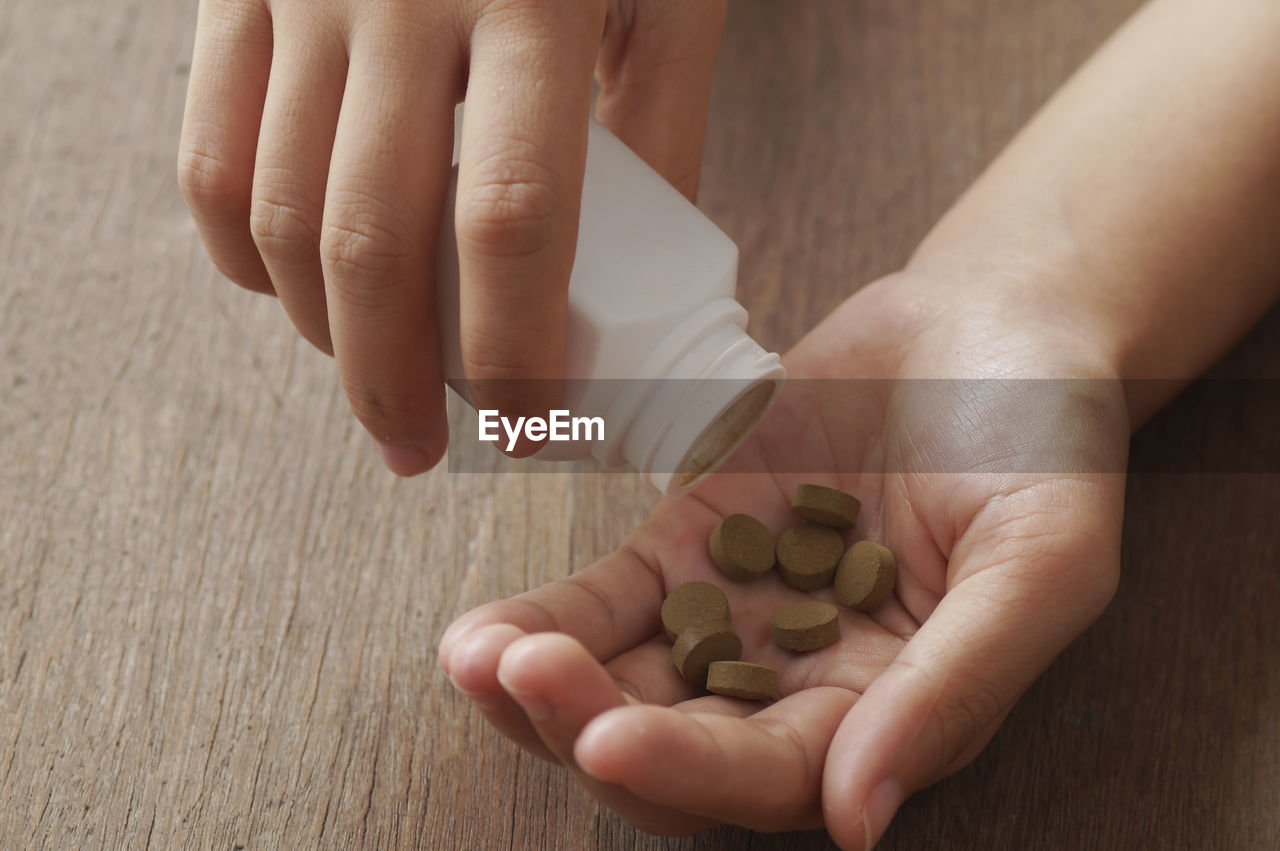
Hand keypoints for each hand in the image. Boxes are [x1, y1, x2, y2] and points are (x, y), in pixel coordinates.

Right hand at [177, 0, 725, 473]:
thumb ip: (661, 128)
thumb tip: (647, 286)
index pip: (514, 220)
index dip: (520, 353)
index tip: (536, 434)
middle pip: (372, 241)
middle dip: (397, 381)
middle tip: (426, 454)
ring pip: (279, 215)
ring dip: (324, 335)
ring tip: (376, 389)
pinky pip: (209, 155)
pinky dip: (245, 254)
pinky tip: (296, 300)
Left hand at [437, 270, 1128, 845]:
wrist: (991, 331)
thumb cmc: (1043, 448)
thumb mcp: (1041, 563)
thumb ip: (957, 688)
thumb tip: (859, 821)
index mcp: (884, 712)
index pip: (773, 776)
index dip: (692, 772)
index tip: (614, 740)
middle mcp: (798, 684)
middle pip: (674, 749)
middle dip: (588, 730)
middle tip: (524, 682)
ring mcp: (734, 613)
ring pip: (620, 685)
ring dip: (541, 689)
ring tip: (476, 660)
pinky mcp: (687, 545)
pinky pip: (603, 603)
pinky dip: (543, 621)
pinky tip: (481, 632)